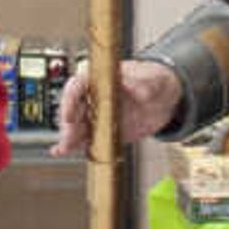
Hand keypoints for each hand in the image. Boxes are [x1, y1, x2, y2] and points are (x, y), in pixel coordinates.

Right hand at [52, 56, 182, 157]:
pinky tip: (64, 150)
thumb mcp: (152, 79)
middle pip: (75, 107)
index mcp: (102, 78)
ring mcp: (98, 114)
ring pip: (77, 125)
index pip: (79, 85)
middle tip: (69, 137)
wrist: (165, 100)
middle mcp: (96, 96)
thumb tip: (131, 85)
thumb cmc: (154, 81)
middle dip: (69, 123)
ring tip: (64, 148)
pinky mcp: (103, 130)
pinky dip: (76, 145)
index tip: (71, 113)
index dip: (71, 99)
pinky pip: (87, 137)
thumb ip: (142, 83)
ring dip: (69, 137)